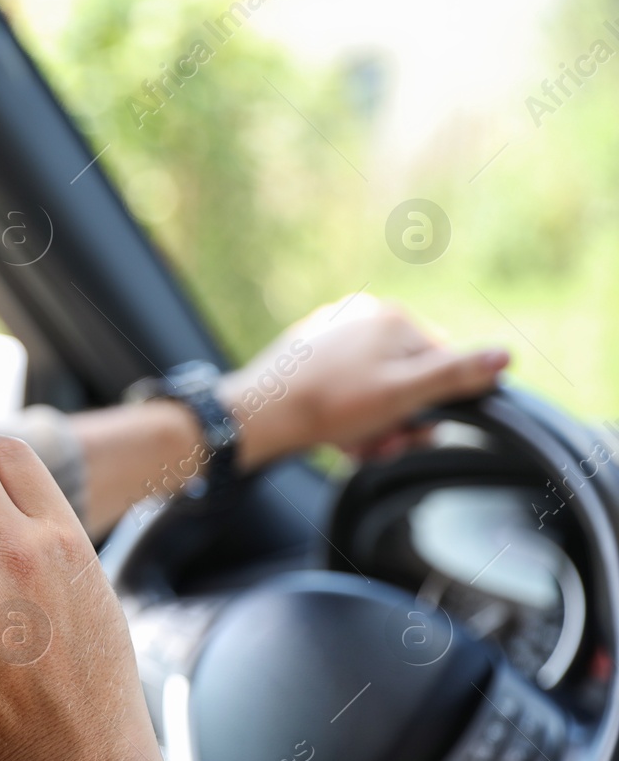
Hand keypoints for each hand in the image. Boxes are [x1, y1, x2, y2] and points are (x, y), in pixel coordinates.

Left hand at [225, 295, 509, 467]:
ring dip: (371, 426)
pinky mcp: (308, 356)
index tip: (411, 431)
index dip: (431, 407)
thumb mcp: (403, 395)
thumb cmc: (329, 405)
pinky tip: (331, 435)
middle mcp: (361, 317)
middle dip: (397, 420)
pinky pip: (345, 390)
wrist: (256, 418)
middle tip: (376, 443)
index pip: (440, 365)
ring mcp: (332, 334)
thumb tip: (505, 356)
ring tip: (350, 442)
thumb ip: (455, 376)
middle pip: (406, 380)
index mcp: (390, 318)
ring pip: (375, 391)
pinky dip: (345, 417)